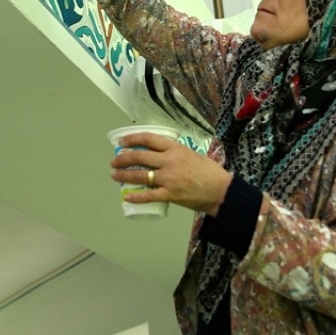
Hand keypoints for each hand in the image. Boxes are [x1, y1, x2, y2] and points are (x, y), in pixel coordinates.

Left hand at [110, 132, 233, 216]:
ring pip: (140, 175)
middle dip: (123, 158)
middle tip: (114, 161)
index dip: (132, 139)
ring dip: (124, 175)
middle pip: (140, 156)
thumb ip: (176, 153)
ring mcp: (169, 178)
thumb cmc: (210, 172)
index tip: (121, 141)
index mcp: (175, 149)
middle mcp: (169, 161)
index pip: (149, 139)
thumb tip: (161, 154)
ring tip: (115, 175)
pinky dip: (136, 196)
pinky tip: (126, 195)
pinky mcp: (170, 195)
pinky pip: (148, 195)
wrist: (221, 191)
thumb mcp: (192, 154)